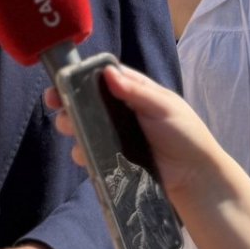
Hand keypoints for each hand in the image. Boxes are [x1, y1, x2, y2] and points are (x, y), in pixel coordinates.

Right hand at [47, 64, 219, 204]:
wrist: (194, 176)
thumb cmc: (185, 133)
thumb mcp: (163, 106)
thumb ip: (136, 91)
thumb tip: (107, 72)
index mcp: (131, 91)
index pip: (100, 77)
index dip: (79, 76)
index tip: (60, 78)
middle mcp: (118, 111)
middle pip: (84, 100)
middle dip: (66, 101)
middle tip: (55, 104)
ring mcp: (112, 134)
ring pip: (82, 125)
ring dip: (71, 125)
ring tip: (70, 128)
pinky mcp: (110, 158)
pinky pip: (89, 151)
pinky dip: (81, 151)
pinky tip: (83, 153)